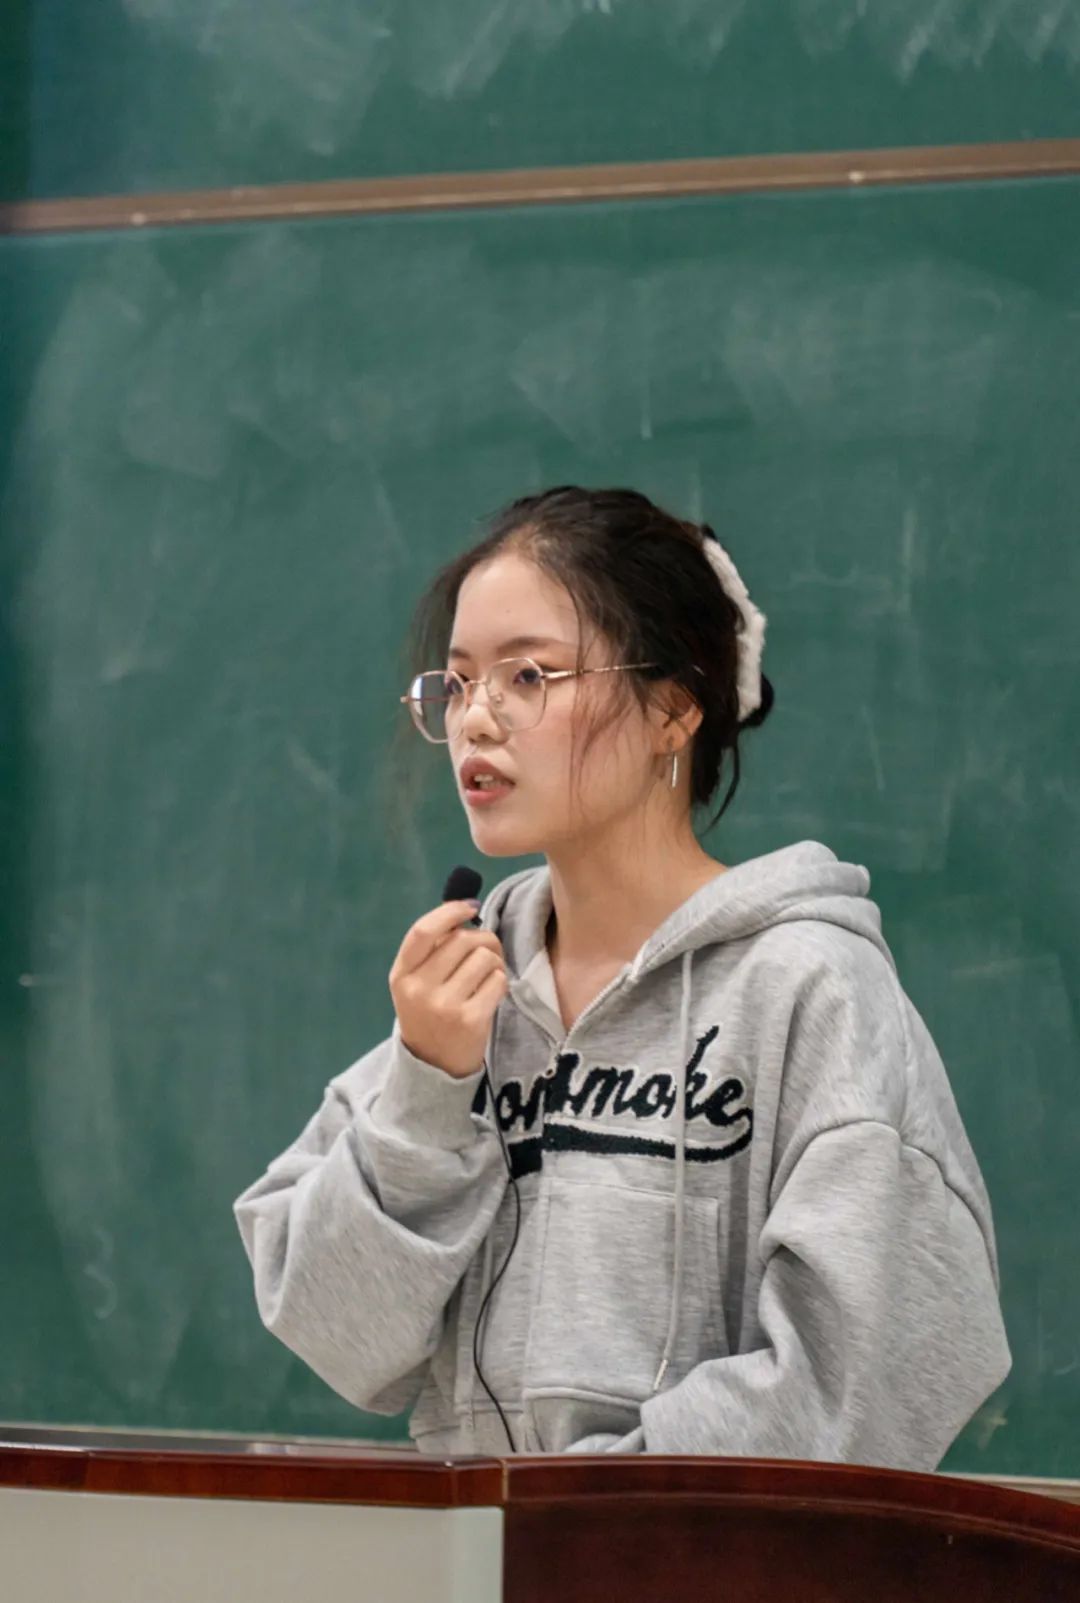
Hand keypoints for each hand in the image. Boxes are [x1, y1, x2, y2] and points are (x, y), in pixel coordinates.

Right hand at [388, 899, 509, 1078]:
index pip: (423, 931)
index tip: (470, 907)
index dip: (449, 912)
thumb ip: (433, 950)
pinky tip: (490, 994)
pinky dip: (500, 982)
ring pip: (484, 957)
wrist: (433, 1066)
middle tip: (487, 952)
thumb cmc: (429, 1014)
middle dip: (483, 940)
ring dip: (494, 962)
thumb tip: (465, 908)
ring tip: (486, 977)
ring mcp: (444, 1006)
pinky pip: (498, 980)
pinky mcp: (470, 1020)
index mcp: (401, 975)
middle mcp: (419, 989)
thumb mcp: (416, 983)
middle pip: (463, 940)